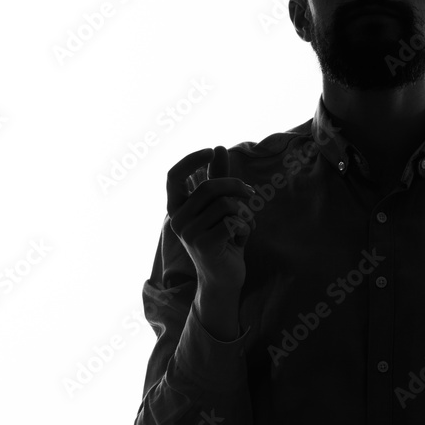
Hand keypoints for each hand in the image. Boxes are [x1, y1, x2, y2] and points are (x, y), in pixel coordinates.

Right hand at [166, 145, 255, 297]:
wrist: (225, 277)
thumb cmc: (223, 238)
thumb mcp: (220, 206)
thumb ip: (218, 178)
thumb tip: (218, 147)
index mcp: (177, 208)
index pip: (173, 176)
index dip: (192, 160)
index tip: (212, 151)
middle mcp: (178, 219)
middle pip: (209, 187)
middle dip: (236, 186)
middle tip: (251, 194)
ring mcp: (189, 233)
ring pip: (225, 204)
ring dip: (244, 212)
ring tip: (244, 225)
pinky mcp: (205, 244)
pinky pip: (233, 221)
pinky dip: (245, 227)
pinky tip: (242, 238)